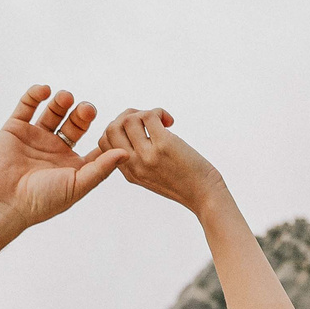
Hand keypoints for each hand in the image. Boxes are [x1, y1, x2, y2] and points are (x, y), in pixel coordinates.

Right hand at [0, 84, 128, 241]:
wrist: (5, 201)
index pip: (93, 145)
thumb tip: (126, 153)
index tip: (113, 125)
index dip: (103, 134)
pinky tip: (45, 90)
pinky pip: (26, 106)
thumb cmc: (42, 200)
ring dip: (61, 101)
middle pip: (74, 124)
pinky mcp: (14, 128)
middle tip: (86, 109)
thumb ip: (101, 168)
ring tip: (66, 97)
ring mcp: (34, 138)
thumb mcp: (77, 185)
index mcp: (71, 165)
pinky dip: (35, 94)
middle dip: (82, 114)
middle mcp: (54, 150)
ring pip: (52, 112)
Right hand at [96, 108, 223, 214]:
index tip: (137, 128)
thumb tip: (137, 127)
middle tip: (147, 119)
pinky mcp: (163, 145)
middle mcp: (134, 164)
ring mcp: (147, 155)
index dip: (117, 128)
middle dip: (127, 115)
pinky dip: (159, 112)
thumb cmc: (185, 183)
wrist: (205, 196)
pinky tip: (170, 121)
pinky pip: (150, 116)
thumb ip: (139, 158)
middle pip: (111, 128)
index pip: (104, 142)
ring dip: (145, 112)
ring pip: (129, 119)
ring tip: (161, 121)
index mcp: (129, 172)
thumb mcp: (152, 176)